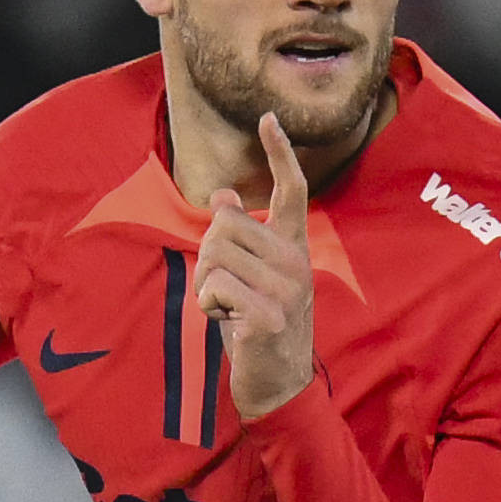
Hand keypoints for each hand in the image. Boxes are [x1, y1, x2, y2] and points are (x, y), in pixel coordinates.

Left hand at [193, 113, 319, 417]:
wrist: (278, 385)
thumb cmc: (256, 327)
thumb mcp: (251, 277)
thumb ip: (242, 238)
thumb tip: (224, 193)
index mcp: (292, 248)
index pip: (292, 190)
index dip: (279, 152)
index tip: (268, 117)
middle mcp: (295, 261)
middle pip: (225, 223)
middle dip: (208, 254)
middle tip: (224, 289)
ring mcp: (286, 288)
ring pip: (214, 253)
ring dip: (205, 282)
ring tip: (227, 307)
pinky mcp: (268, 314)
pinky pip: (214, 286)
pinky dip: (208, 305)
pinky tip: (229, 323)